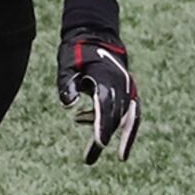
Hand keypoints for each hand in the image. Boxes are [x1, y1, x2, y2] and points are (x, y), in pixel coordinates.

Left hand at [55, 0, 137, 162]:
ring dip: (114, 137)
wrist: (96, 36)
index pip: (106, 108)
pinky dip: (112, 124)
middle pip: (117, 117)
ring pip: (127, 118)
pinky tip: (86, 128)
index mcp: (106, 79)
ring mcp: (128, 88)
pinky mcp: (127, 91)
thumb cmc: (77, 51)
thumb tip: (69, 108)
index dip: (102, 127)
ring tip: (93, 155)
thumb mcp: (66, 64)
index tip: (99, 144)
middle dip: (103, 138)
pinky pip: (125, 113)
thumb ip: (67, 84)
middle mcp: (122, 85)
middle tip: (89, 159)